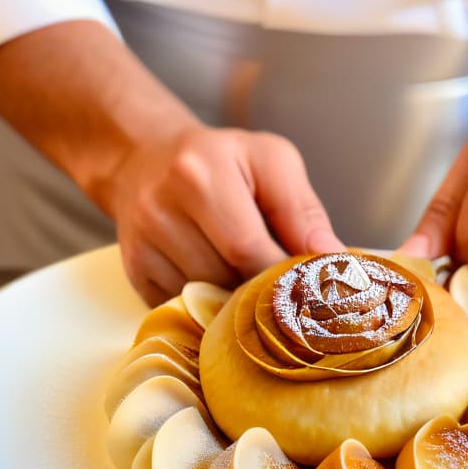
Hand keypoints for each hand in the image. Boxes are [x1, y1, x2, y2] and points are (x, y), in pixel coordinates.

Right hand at [111, 127, 343, 304]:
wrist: (146, 160)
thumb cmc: (222, 160)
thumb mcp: (270, 162)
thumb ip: (302, 209)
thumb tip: (332, 258)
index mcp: (198, 173)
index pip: (247, 249)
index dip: (281, 274)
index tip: (307, 283)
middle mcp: (160, 209)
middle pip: (225, 279)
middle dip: (262, 290)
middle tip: (287, 287)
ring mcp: (141, 244)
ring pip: (204, 300)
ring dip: (236, 301)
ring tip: (253, 280)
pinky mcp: (135, 271)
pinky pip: (184, 308)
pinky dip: (210, 305)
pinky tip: (222, 284)